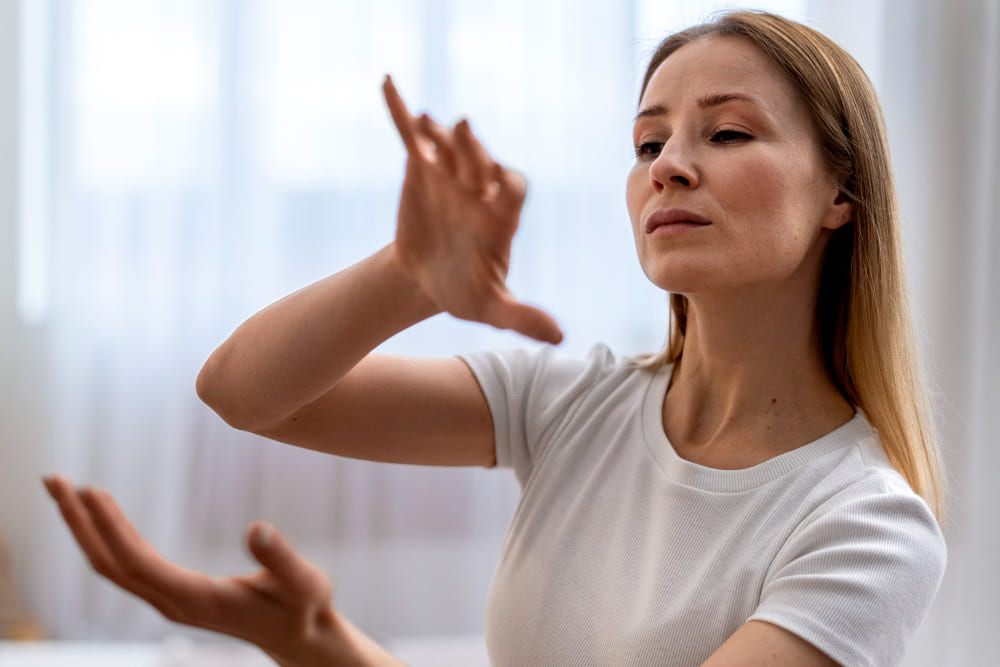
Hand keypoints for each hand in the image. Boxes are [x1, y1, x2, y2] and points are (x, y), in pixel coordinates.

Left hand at [42, 475, 402, 666]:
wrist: (300, 635)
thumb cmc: (304, 607)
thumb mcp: (305, 583)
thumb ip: (282, 559)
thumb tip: (258, 527)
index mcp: (196, 599)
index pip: (137, 563)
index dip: (110, 528)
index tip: (89, 490)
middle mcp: (172, 603)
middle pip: (109, 564)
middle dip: (77, 524)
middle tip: (52, 480)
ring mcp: (169, 600)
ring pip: (112, 565)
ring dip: (85, 528)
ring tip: (67, 489)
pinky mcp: (172, 592)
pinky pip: (127, 564)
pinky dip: (107, 535)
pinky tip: (102, 514)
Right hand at [382, 75, 562, 343]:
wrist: (428, 279)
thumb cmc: (465, 291)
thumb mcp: (492, 307)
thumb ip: (522, 317)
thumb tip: (559, 338)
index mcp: (501, 217)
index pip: (511, 191)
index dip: (503, 185)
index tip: (492, 185)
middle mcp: (479, 189)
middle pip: (478, 162)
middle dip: (471, 148)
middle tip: (462, 129)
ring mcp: (450, 175)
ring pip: (446, 148)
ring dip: (436, 133)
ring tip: (423, 120)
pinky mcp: (421, 169)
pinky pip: (412, 138)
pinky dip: (399, 113)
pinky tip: (388, 84)